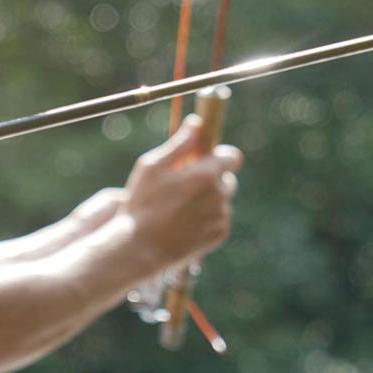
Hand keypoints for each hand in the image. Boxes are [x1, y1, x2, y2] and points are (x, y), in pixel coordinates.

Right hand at [120, 116, 241, 273]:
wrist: (141, 248)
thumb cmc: (142, 204)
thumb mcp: (151, 167)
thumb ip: (179, 144)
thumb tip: (196, 123)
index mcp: (205, 175)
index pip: (232, 156)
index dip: (219, 154)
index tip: (204, 158)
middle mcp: (219, 195)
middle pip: (226, 178)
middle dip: (209, 178)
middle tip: (182, 185)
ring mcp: (221, 216)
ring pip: (220, 199)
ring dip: (206, 198)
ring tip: (177, 207)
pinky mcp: (219, 234)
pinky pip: (218, 218)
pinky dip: (205, 217)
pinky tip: (182, 222)